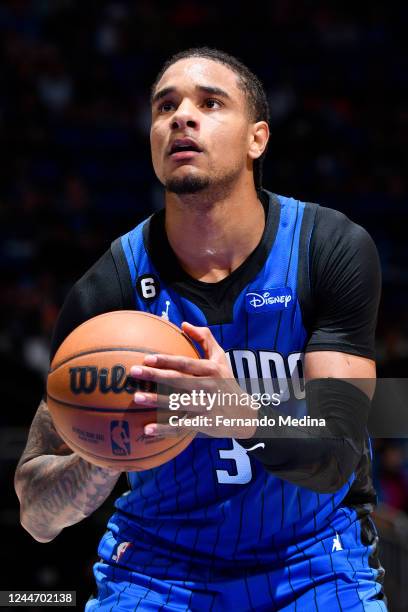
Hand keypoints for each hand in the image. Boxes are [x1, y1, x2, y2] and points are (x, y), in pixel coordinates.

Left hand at [130, 322, 257, 438]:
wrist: (245, 414)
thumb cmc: (226, 382)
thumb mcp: (221, 358)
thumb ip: (204, 339)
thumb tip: (184, 323)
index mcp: (211, 370)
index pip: (185, 363)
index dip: (166, 360)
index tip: (147, 358)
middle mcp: (209, 387)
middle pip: (178, 380)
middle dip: (155, 375)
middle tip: (133, 372)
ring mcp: (207, 406)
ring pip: (178, 403)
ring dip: (157, 401)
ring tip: (136, 398)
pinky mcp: (205, 424)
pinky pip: (181, 426)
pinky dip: (165, 429)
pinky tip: (147, 429)